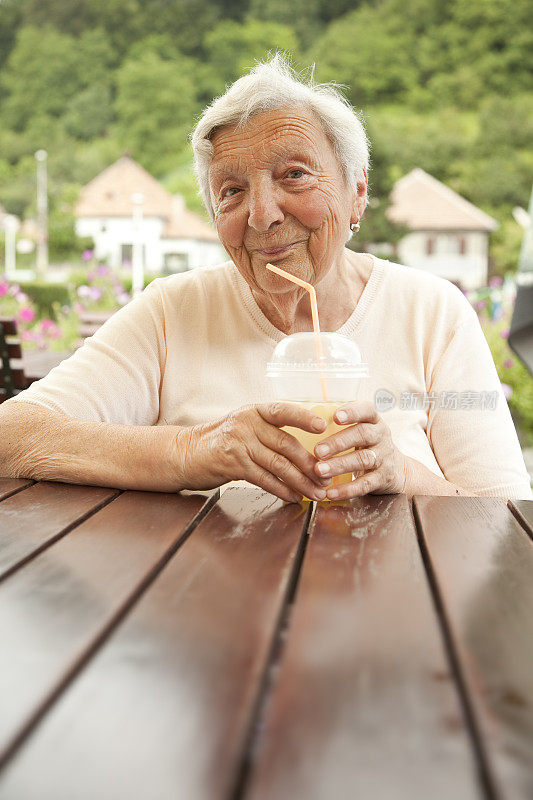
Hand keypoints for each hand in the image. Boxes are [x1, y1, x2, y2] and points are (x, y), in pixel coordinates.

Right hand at [173, 402, 329, 502]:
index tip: (324, 427)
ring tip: (316, 492)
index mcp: (254, 411)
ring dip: (301, 481)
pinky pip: (264, 479)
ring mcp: (239, 444)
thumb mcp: (244, 425)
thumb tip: (305, 446)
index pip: (283, 411)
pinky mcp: (233, 465)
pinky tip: (294, 497)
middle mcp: (247, 424)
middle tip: (326, 476)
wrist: (185, 453)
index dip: (304, 418)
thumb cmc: (221, 440)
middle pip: (286, 444)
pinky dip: (282, 490)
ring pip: (278, 464)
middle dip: (310, 463)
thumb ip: (269, 430)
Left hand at [312, 401, 407, 499]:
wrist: (398, 470)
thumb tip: (307, 421)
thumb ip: (342, 425)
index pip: (367, 410)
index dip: (352, 412)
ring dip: (340, 465)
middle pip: (363, 435)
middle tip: (318, 450)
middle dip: (339, 443)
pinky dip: (347, 490)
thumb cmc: (369, 445)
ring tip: (320, 470)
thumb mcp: (362, 430)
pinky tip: (331, 492)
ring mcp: (384, 457)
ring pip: (363, 460)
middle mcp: (381, 436)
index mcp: (374, 421)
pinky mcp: (384, 478)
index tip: (336, 417)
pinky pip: (365, 484)